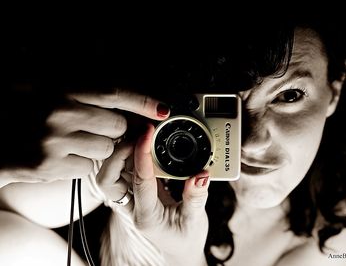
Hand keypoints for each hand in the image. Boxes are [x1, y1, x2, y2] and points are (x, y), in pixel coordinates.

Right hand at [1, 89, 168, 185]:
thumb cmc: (19, 112)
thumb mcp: (45, 88)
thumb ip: (81, 92)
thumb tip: (121, 102)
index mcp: (60, 88)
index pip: (113, 93)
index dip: (142, 101)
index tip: (162, 109)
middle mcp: (59, 112)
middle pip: (117, 125)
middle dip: (114, 130)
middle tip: (96, 128)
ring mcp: (54, 140)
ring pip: (106, 149)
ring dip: (97, 148)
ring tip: (72, 143)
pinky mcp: (48, 165)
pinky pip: (87, 168)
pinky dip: (80, 164)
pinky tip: (61, 157)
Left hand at [103, 124, 209, 265]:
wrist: (179, 249)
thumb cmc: (185, 238)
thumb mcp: (195, 220)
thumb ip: (196, 197)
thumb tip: (201, 174)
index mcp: (146, 217)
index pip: (138, 182)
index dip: (141, 155)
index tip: (148, 134)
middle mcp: (132, 207)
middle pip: (109, 177)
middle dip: (120, 151)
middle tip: (140, 133)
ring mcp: (131, 198)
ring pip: (112, 171)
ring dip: (123, 150)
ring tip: (141, 134)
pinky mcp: (135, 190)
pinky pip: (125, 169)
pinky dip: (131, 153)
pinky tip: (143, 143)